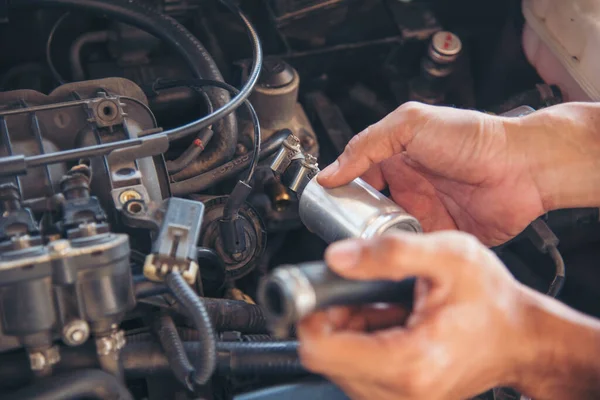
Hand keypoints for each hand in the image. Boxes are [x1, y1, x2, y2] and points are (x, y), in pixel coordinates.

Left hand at [297, 231, 533, 399]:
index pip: (319, 351)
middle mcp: (399, 393)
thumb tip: (338, 257)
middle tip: (367, 296)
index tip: (332, 293)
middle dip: (334, 320)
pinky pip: (357, 371)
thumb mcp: (449, 257)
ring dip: (350, 331)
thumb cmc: (493, 301)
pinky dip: (363, 343)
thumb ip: (390, 253)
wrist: (522, 338)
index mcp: (408, 362)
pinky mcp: (399, 397)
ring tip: (386, 308)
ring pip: (338, 365)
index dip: (314, 315)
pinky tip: (392, 323)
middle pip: (325, 357)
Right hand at [318, 102, 599, 245]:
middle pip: (369, 211)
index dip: (341, 193)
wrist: (523, 168)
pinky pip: (416, 249)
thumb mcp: (411, 125)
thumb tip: (330, 172)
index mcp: (397, 160)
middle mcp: (409, 188)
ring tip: (364, 251)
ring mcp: (425, 213)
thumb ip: (367, 145)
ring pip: (389, 234)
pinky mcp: (442, 236)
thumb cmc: (475, 139)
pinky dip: (404, 255)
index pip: (357, 179)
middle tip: (342, 235)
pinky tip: (393, 259)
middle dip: (354, 224)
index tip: (325, 208)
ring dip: (377, 242)